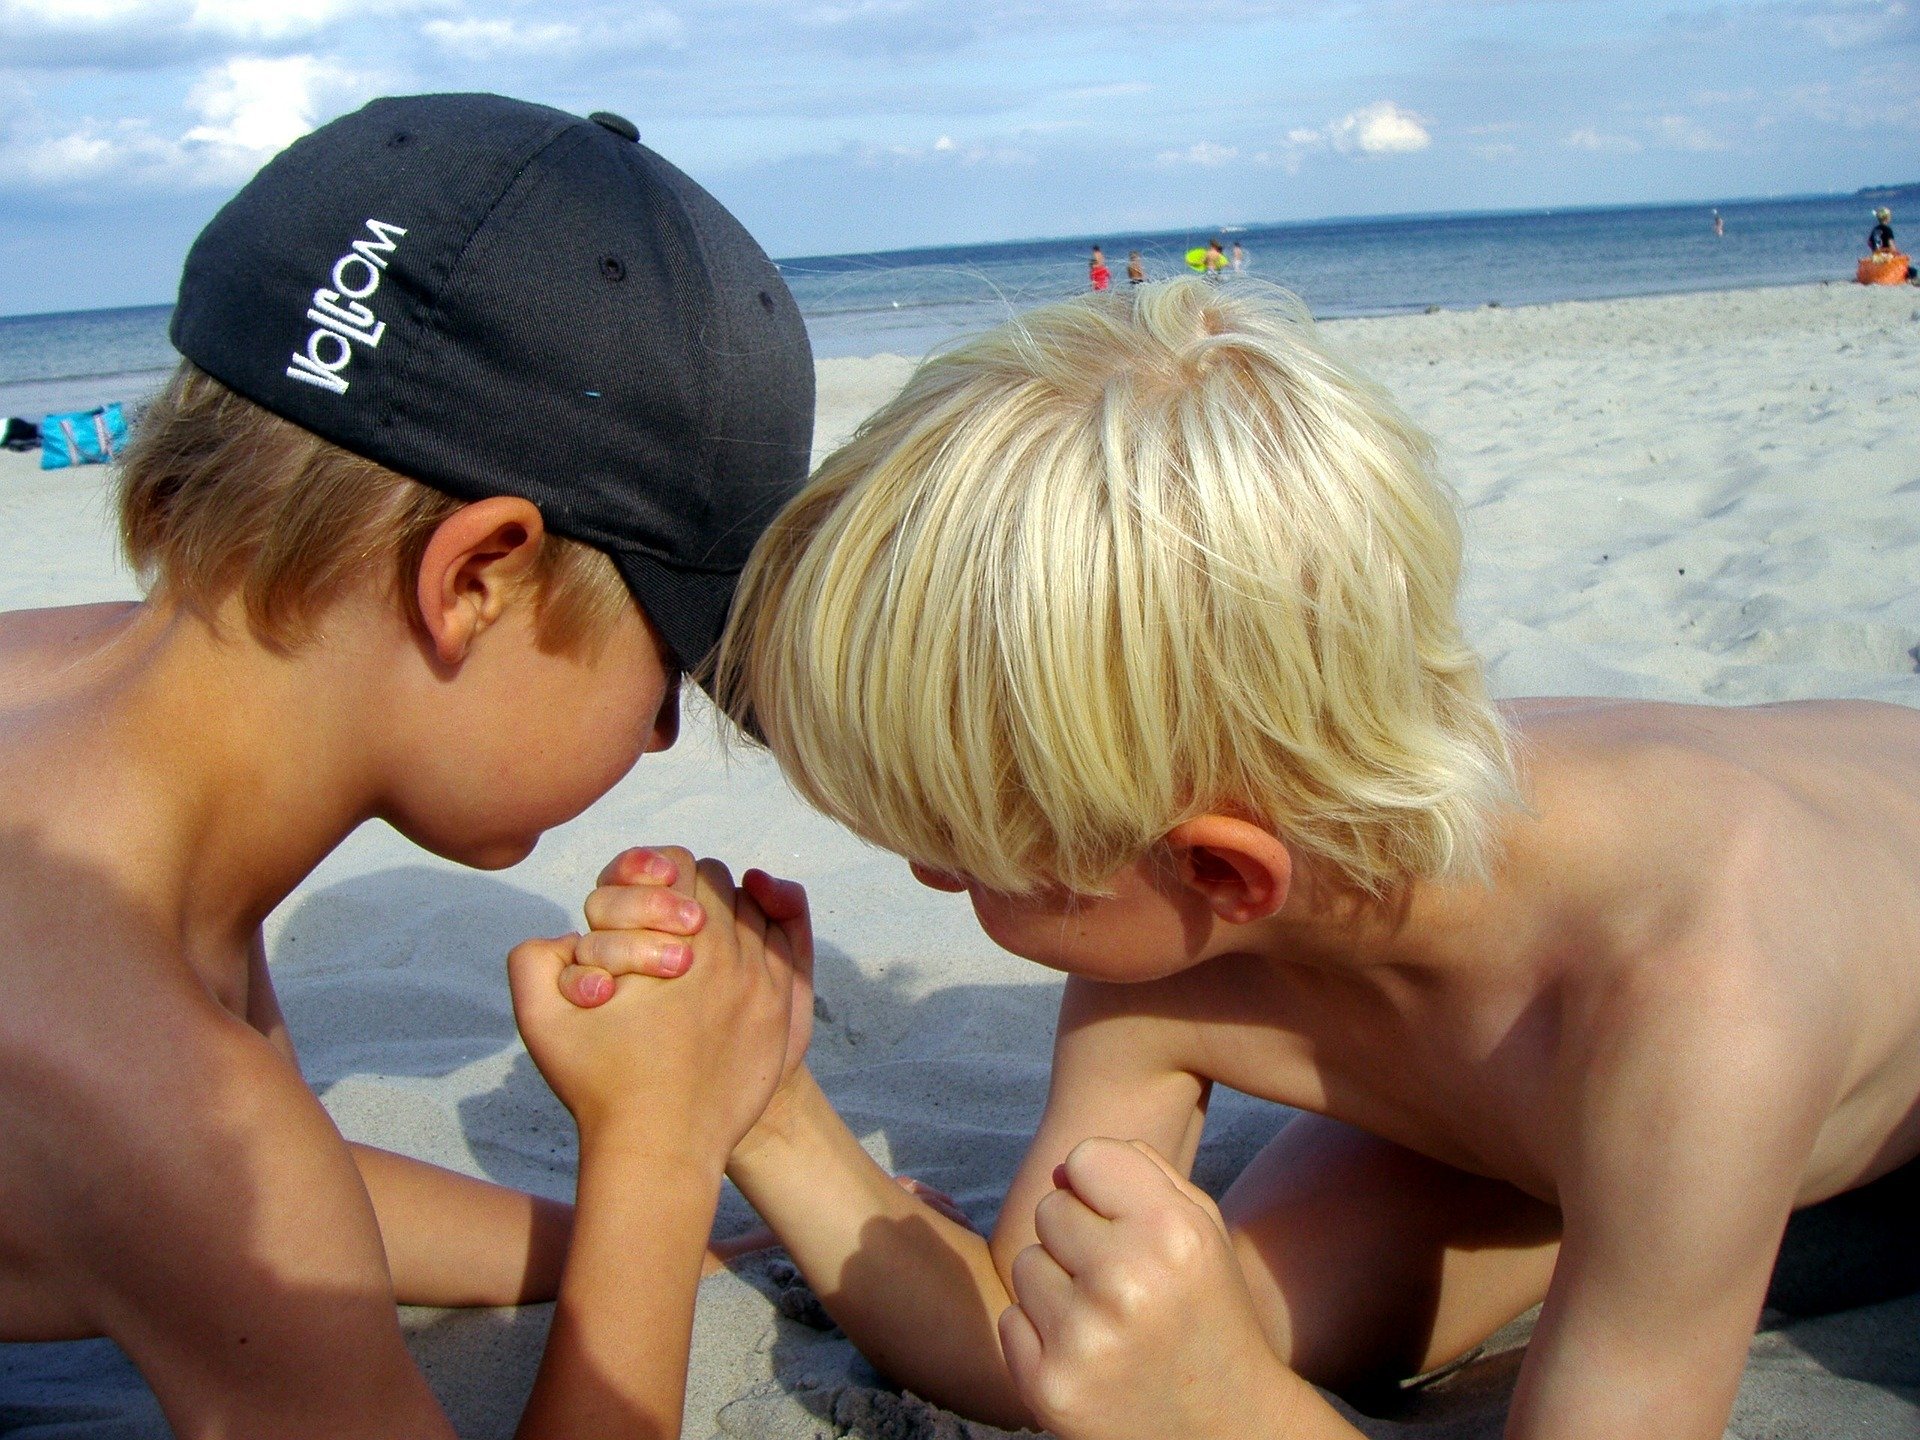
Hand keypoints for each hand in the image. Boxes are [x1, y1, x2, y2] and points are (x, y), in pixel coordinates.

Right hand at [507, 853, 793, 1169]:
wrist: (662, 1149)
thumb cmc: (598, 1084)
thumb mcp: (542, 1020)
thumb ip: (533, 959)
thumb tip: (570, 931)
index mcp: (678, 941)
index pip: (679, 862)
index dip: (652, 875)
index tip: (641, 902)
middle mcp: (732, 951)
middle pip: (721, 882)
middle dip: (690, 895)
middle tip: (665, 928)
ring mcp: (765, 979)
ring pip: (754, 911)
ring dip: (726, 918)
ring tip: (692, 950)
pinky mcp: (783, 1010)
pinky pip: (781, 948)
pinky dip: (758, 944)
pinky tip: (726, 970)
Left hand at [999, 1139, 1302, 1439]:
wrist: (1225, 1427)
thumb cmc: (1207, 1309)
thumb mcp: (1202, 1229)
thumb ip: (1139, 1172)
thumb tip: (1065, 1166)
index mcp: (1171, 1234)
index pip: (1085, 1159)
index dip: (1100, 1187)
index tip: (1123, 1220)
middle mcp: (1126, 1283)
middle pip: (1049, 1208)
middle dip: (1078, 1236)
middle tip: (1119, 1276)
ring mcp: (1083, 1340)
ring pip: (1024, 1263)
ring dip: (1057, 1284)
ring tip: (1105, 1315)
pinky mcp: (1049, 1386)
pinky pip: (1010, 1320)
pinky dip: (1039, 1333)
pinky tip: (1087, 1351)